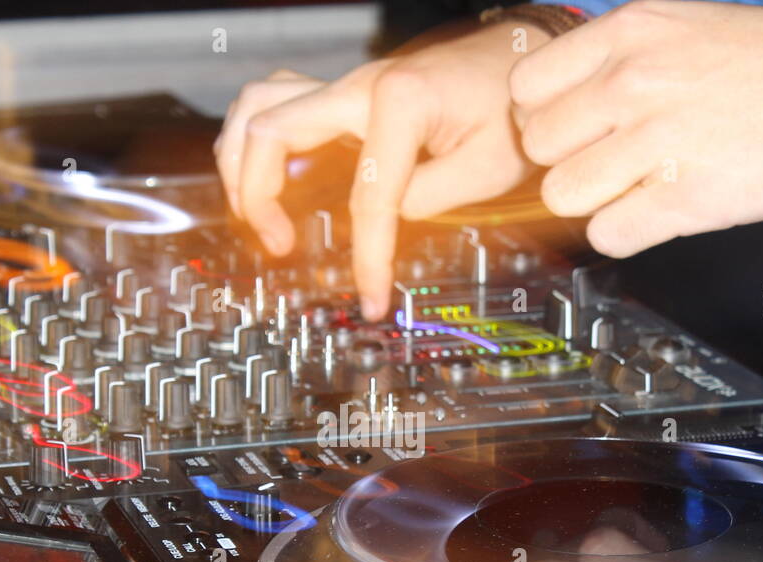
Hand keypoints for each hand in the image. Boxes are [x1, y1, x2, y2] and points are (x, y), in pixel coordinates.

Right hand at [215, 23, 548, 318]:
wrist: (522, 62)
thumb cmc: (512, 108)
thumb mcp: (491, 165)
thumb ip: (431, 197)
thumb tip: (387, 221)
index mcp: (401, 101)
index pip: (367, 195)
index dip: (366, 256)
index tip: (371, 298)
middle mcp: (362, 85)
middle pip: (270, 130)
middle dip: (257, 194)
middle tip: (279, 244)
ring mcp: (348, 86)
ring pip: (258, 104)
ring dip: (240, 159)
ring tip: (255, 212)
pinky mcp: (344, 97)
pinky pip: (276, 105)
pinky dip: (256, 142)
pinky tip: (265, 179)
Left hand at [510, 1, 762, 256]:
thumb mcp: (692, 24)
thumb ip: (623, 56)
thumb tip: (567, 101)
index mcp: (632, 30)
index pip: (525, 86)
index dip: (543, 116)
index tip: (573, 129)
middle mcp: (634, 80)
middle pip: (538, 146)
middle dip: (569, 160)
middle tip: (612, 163)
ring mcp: (656, 140)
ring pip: (562, 195)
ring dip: (593, 201)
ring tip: (637, 188)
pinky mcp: (683, 198)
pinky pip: (605, 236)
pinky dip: (626, 234)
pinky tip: (658, 213)